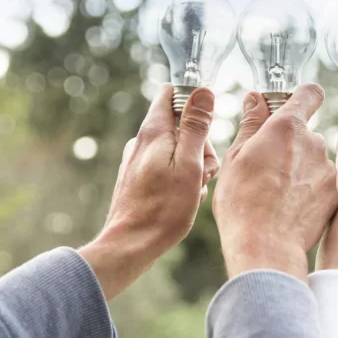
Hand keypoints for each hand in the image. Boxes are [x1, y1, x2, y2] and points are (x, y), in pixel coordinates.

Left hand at [80, 84, 218, 299]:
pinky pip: (169, 166)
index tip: (207, 124)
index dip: (193, 102)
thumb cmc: (163, 208)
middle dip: (200, 144)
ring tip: (194, 190)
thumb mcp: (189, 164)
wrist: (130, 246)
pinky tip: (185, 198)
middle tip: (204, 172)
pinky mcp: (139, 177)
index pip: (172, 93)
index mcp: (154, 131)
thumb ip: (196, 126)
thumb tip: (202, 91)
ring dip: (194, 165)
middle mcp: (143, 140)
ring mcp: (139, 159)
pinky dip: (181, 178)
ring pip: (178, 148)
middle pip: (181, 124)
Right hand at [213, 84, 337, 282]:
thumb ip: (251, 123)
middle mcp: (313, 141)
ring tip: (278, 194)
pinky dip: (311, 190)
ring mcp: (327, 167)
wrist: (265, 246)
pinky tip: (292, 207)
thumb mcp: (236, 157)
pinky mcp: (335, 192)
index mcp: (286, 126)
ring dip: (301, 169)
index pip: (310, 93)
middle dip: (291, 144)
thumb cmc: (242, 201)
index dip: (303, 97)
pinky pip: (323, 182)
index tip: (291, 107)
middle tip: (268, 168)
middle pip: (306, 132)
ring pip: (314, 159)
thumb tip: (256, 98)